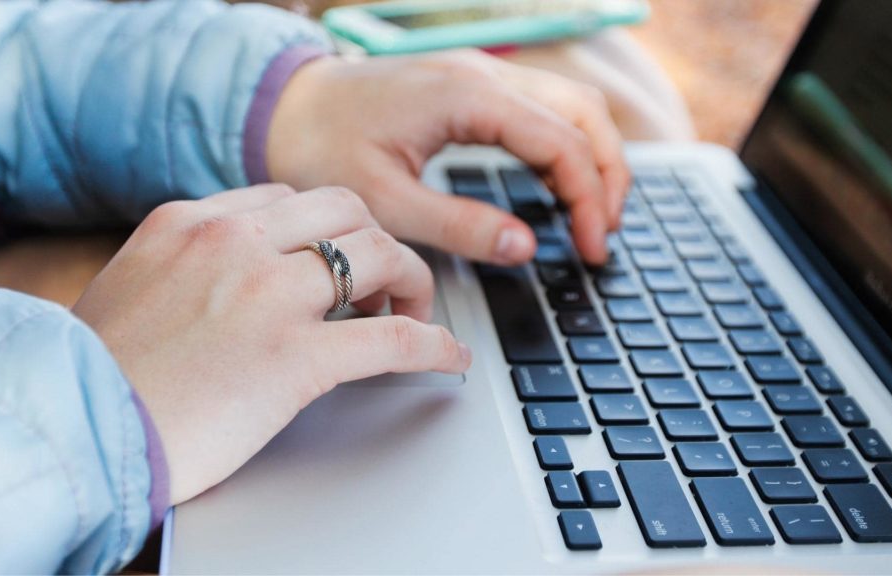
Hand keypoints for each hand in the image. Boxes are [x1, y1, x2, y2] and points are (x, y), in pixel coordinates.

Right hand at [72, 184, 470, 503]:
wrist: (75, 426)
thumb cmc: (99, 372)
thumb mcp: (137, 286)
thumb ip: (192, 266)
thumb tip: (246, 278)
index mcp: (192, 220)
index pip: (290, 198)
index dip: (331, 229)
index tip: (343, 256)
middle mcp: (233, 241)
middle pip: (345, 210)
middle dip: (378, 240)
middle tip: (386, 282)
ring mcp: (268, 294)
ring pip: (379, 254)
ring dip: (411, 281)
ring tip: (415, 311)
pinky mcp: (294, 357)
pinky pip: (392, 338)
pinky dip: (434, 345)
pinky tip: (449, 357)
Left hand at [266, 50, 629, 264]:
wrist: (282, 107)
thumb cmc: (320, 148)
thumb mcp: (386, 200)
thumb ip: (459, 226)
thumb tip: (524, 247)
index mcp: (466, 96)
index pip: (562, 141)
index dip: (589, 198)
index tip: (591, 249)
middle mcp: (483, 74)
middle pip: (584, 111)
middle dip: (608, 174)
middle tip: (602, 236)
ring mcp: (480, 73)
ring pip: (570, 102)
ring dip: (593, 155)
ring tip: (591, 216)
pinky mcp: (472, 86)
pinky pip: (541, 107)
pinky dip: (564, 145)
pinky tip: (557, 187)